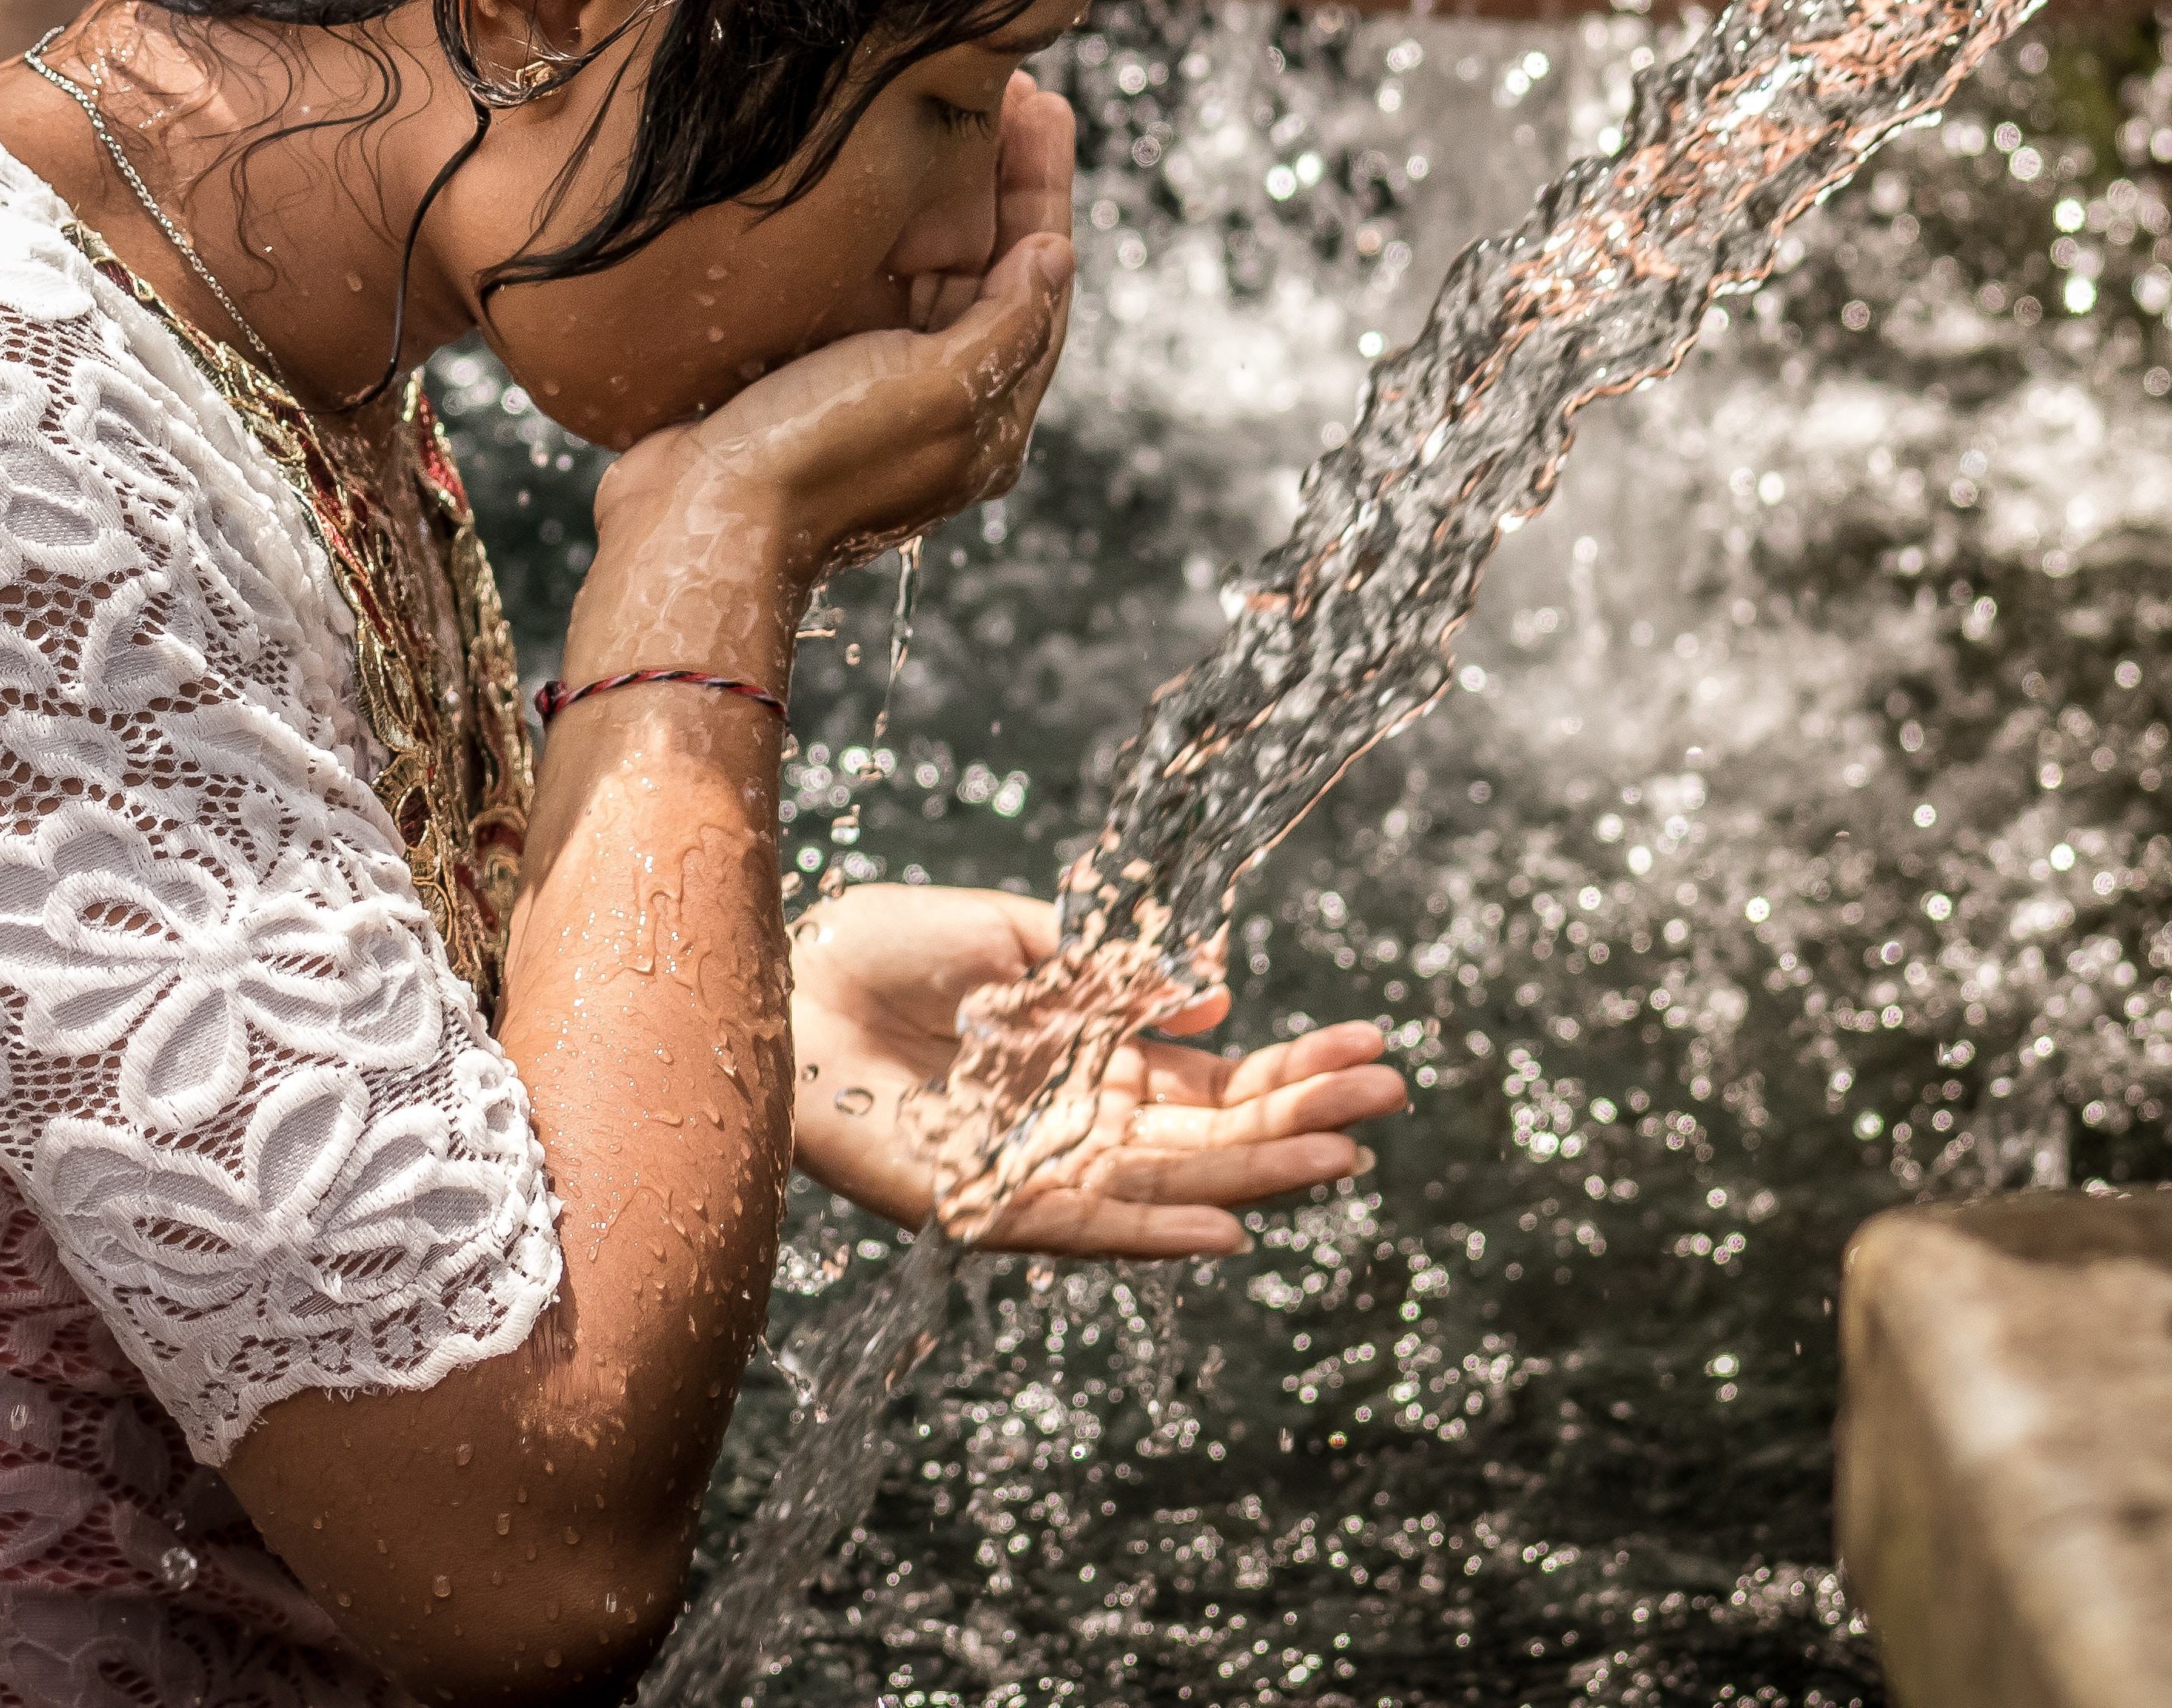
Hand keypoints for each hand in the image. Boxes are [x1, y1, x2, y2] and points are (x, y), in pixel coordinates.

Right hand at [577, 79, 1078, 681]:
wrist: (696, 523)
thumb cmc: (817, 457)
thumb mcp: (936, 387)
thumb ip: (1007, 321)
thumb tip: (1054, 255)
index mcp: (988, 420)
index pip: (1039, 285)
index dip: (1043, 190)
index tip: (1046, 107)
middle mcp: (940, 405)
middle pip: (992, 273)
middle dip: (1001, 182)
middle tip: (1007, 91)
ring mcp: (874, 392)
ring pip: (930, 275)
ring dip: (944, 196)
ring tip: (949, 114)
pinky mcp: (811, 379)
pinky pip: (866, 289)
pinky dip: (880, 231)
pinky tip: (872, 178)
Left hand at [786, 885, 1406, 1257]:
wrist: (782, 979)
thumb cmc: (888, 946)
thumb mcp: (1018, 936)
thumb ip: (1115, 973)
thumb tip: (1220, 992)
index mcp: (1095, 1050)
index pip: (1218, 1073)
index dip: (1294, 1064)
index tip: (1371, 1047)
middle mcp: (1081, 1115)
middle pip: (1213, 1131)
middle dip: (1302, 1115)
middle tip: (1389, 1095)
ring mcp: (1041, 1160)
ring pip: (1171, 1182)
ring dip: (1256, 1174)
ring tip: (1340, 1157)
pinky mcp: (986, 1201)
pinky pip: (1084, 1227)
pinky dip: (1154, 1236)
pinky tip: (1225, 1234)